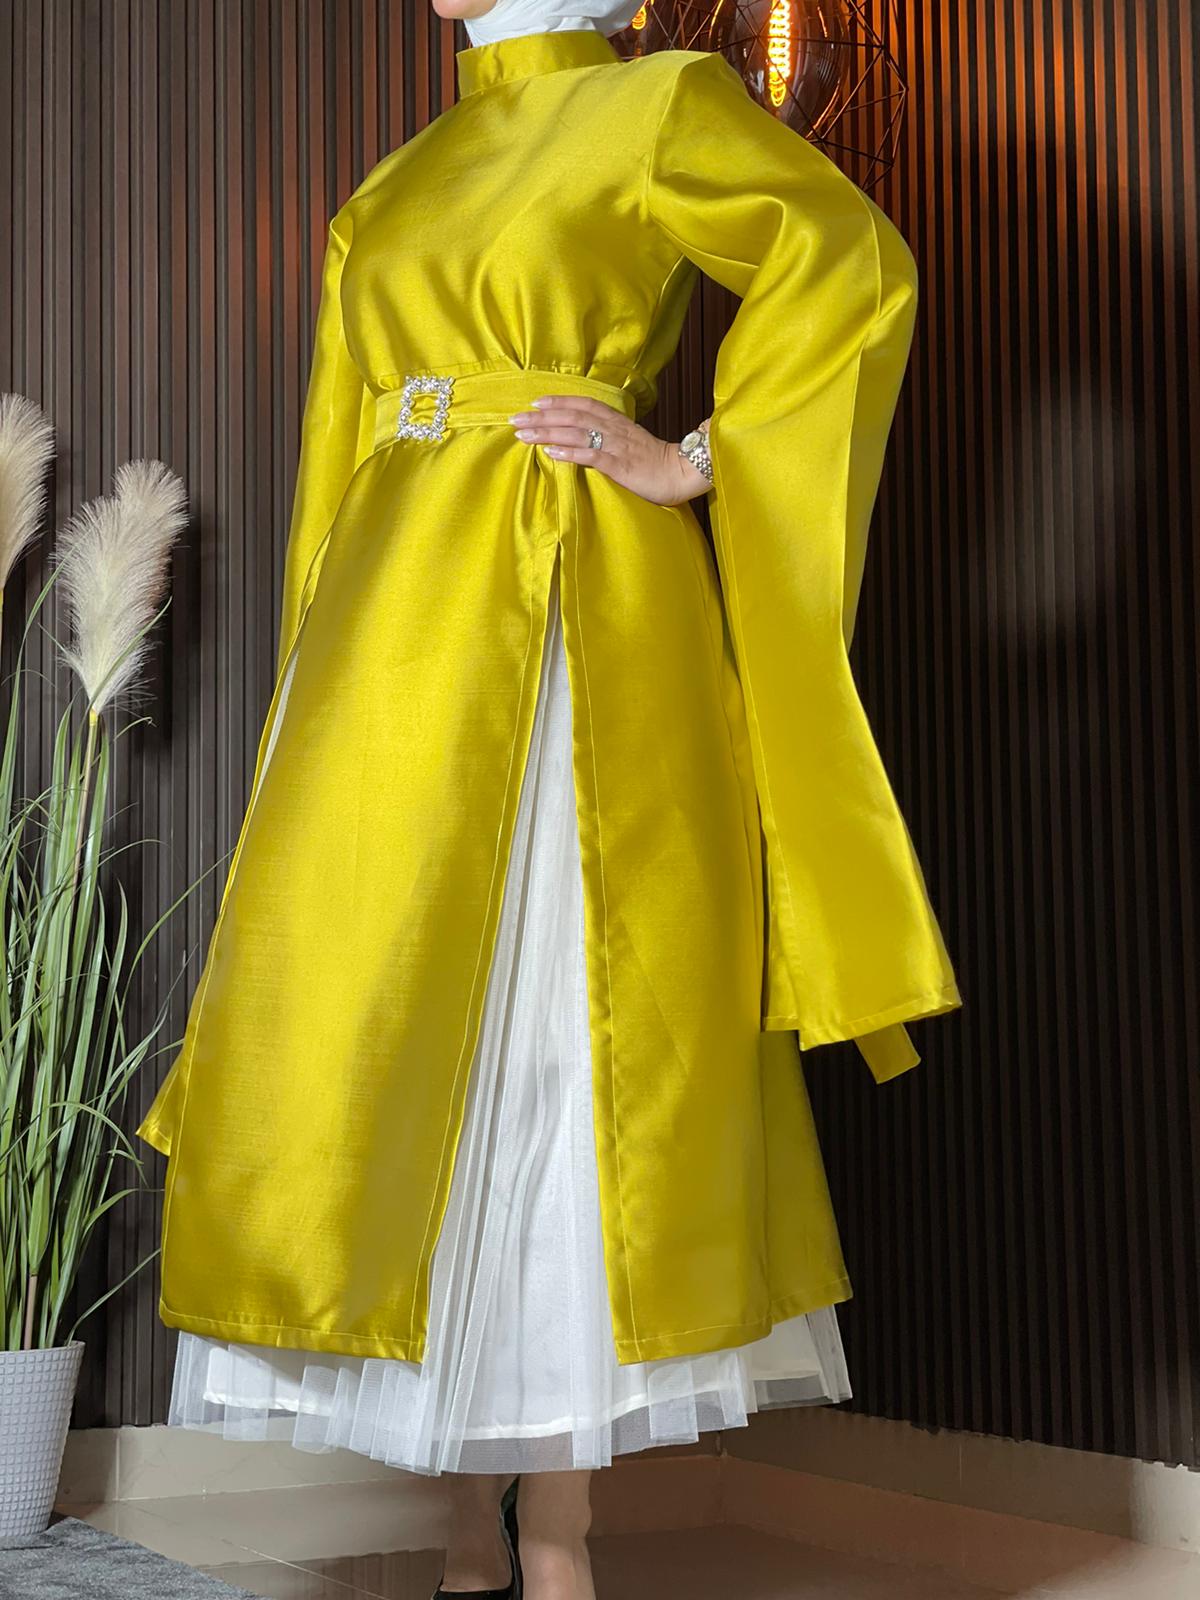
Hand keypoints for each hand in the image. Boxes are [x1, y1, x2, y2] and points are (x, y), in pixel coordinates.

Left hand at [508, 396, 711, 505]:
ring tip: (524, 435)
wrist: (682, 472)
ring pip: (577, 433)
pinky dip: (570, 452)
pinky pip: (592, 456)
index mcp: (617, 422)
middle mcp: (614, 430)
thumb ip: (609, 437)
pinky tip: (552, 451)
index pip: (584, 404)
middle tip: (516, 419)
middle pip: (573, 416)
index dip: (559, 402)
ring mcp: (617, 446)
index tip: (535, 403)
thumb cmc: (655, 462)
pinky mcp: (621, 466)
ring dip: (548, 432)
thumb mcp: (630, 443)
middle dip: (542, 417)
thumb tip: (584, 438)